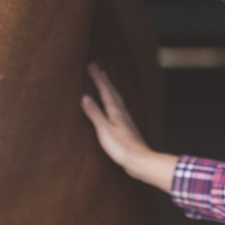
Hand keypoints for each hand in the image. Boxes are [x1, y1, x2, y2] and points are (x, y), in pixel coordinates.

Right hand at [81, 63, 177, 192]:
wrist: (140, 159)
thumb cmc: (121, 147)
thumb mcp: (104, 130)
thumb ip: (94, 113)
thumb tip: (84, 97)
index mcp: (114, 109)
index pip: (104, 88)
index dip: (96, 76)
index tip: (89, 64)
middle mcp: (121, 110)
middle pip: (110, 89)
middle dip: (102, 77)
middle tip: (95, 65)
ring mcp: (124, 116)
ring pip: (115, 95)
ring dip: (108, 85)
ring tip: (105, 77)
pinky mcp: (125, 124)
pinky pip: (117, 103)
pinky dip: (113, 96)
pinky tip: (113, 102)